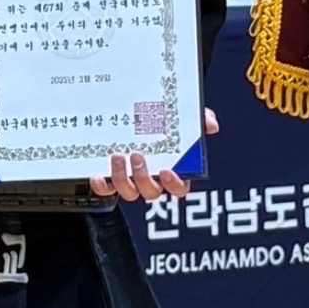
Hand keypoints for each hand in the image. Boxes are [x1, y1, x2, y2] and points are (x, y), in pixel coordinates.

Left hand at [91, 107, 219, 207]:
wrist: (128, 115)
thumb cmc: (161, 122)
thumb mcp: (181, 117)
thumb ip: (198, 119)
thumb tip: (210, 124)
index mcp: (171, 169)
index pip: (179, 187)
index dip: (175, 183)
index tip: (167, 170)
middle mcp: (151, 179)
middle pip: (151, 192)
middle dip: (143, 177)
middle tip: (137, 155)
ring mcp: (130, 180)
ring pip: (129, 192)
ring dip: (122, 178)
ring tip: (117, 155)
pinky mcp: (111, 178)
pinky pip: (107, 190)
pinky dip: (102, 186)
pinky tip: (98, 175)